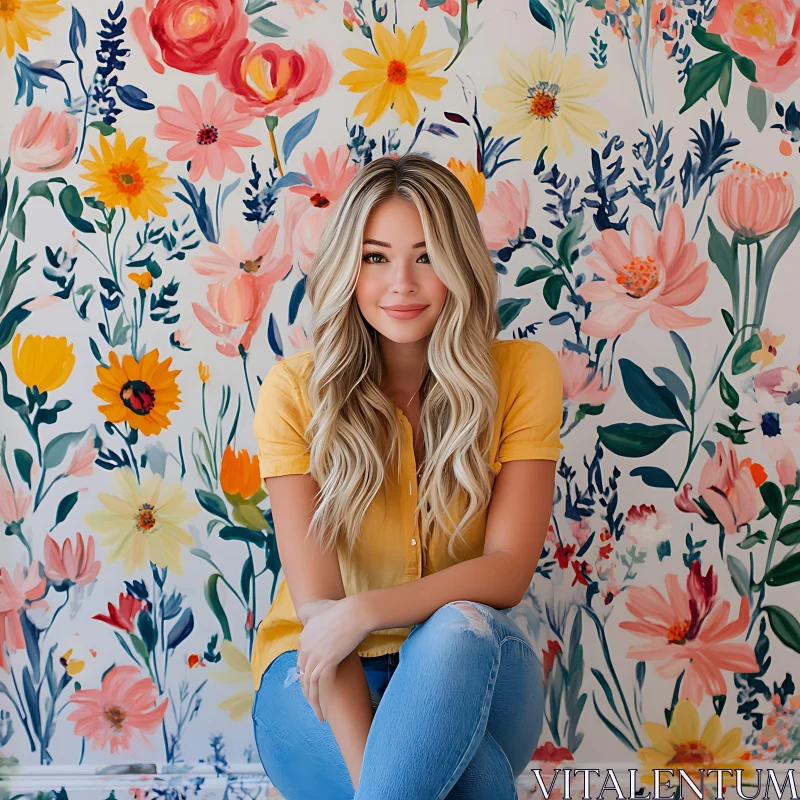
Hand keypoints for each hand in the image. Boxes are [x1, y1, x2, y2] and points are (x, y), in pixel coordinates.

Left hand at [296, 595, 369, 721]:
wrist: (355, 612)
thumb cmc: (342, 608)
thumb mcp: (319, 606)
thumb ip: (308, 611)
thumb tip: (302, 614)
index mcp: (303, 637)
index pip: (301, 661)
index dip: (306, 675)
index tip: (312, 686)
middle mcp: (305, 647)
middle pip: (303, 675)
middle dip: (308, 691)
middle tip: (314, 703)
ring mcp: (314, 656)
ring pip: (309, 685)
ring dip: (313, 703)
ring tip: (319, 715)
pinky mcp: (326, 662)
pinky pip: (318, 687)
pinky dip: (319, 702)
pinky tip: (324, 713)